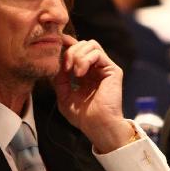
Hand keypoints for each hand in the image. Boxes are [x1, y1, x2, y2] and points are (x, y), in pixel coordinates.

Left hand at [53, 35, 136, 152]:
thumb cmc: (82, 116)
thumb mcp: (64, 95)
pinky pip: (97, 53)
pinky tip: (79, 73)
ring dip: (77, 55)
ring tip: (73, 73)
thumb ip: (59, 78)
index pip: (77, 50)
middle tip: (65, 68)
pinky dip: (85, 59)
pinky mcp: (112, 70)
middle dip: (70, 52)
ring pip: (91, 44)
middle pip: (83, 44)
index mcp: (85, 73)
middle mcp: (96, 69)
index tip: (57, 44)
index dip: (67, 44)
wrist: (97, 126)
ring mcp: (104, 68)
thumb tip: (56, 63)